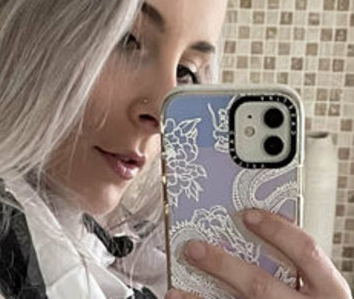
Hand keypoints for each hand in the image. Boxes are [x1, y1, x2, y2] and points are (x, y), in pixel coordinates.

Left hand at [165, 209, 351, 298]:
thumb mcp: (319, 284)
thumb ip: (297, 259)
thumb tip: (262, 221)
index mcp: (327, 290)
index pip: (305, 252)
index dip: (276, 230)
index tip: (248, 214)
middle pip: (260, 286)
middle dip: (223, 266)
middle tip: (194, 248)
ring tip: (176, 290)